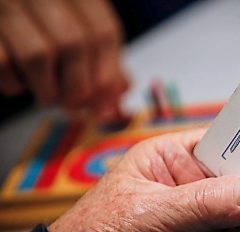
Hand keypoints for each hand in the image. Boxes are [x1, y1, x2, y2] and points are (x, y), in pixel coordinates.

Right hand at [0, 0, 127, 119]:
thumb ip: (101, 54)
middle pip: (74, 43)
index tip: (105, 105)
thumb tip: (120, 93)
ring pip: (39, 54)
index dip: (108, 76)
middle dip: (79, 87)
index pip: (104, 32)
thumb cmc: (43, 17)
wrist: (2, 7)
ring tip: (49, 96)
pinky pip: (2, 62)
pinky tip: (20, 82)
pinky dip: (14, 83)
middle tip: (75, 105)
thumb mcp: (79, 23)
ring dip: (49, 89)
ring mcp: (8, 2)